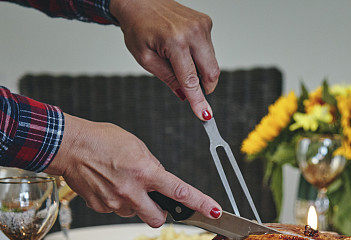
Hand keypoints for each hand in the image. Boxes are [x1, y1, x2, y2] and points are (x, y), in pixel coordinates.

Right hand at [46, 114, 221, 225]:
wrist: (69, 146)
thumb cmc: (102, 140)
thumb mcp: (137, 146)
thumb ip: (152, 167)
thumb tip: (160, 182)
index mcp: (146, 172)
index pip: (180, 192)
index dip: (201, 204)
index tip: (216, 212)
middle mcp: (132, 191)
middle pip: (157, 219)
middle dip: (160, 213)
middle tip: (154, 201)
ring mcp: (115, 202)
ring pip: (135, 214)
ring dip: (135, 204)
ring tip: (121, 183)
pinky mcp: (100, 207)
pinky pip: (116, 210)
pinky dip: (116, 201)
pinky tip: (108, 185)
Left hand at [110, 0, 218, 118]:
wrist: (140, 1)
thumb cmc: (138, 27)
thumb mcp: (145, 58)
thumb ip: (168, 78)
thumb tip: (185, 96)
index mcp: (175, 41)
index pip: (191, 79)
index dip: (198, 100)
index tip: (205, 115)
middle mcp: (193, 31)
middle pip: (211, 72)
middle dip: (203, 86)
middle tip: (189, 88)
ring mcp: (202, 25)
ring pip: (211, 62)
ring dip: (199, 69)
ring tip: (177, 58)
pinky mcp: (206, 23)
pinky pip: (209, 50)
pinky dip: (198, 56)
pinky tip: (182, 47)